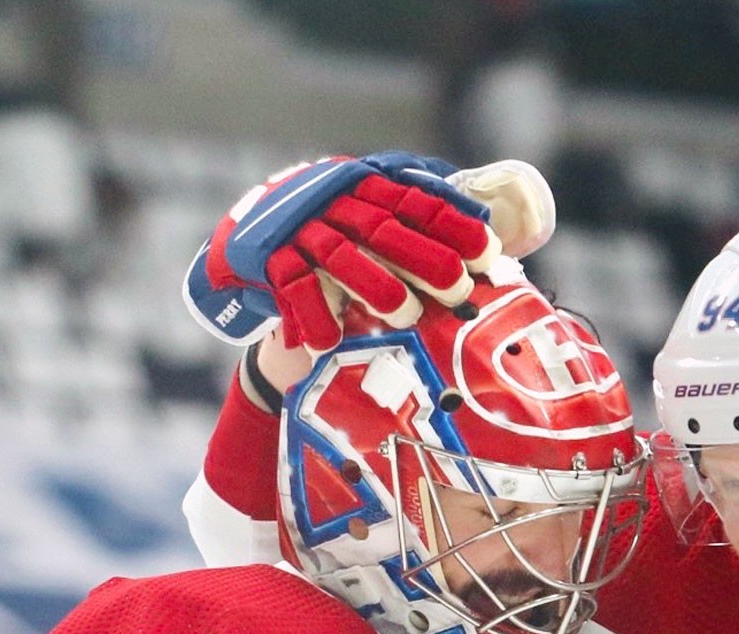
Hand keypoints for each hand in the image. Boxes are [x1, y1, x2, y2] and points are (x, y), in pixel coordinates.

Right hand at [184, 151, 497, 352]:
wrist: (246, 246)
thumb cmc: (330, 240)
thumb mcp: (367, 217)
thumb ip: (415, 223)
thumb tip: (492, 241)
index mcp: (365, 186)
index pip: (416, 201)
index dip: (452, 224)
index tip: (487, 252)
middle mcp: (334, 204)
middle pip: (384, 229)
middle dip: (425, 258)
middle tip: (459, 288)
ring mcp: (301, 232)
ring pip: (342, 257)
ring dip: (376, 286)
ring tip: (406, 314)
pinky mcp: (270, 262)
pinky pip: (294, 288)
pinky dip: (312, 316)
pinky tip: (329, 342)